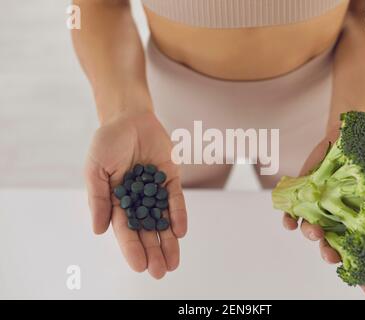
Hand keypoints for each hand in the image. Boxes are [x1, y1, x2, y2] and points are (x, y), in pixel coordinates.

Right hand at [84, 109, 186, 278]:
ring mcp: (155, 190)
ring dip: (168, 241)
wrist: (128, 118)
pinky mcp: (170, 178)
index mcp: (117, 201)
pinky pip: (175, 199)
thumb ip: (99, 199)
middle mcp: (137, 199)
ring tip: (173, 262)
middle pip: (146, 230)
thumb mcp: (95, 170)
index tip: (139, 265)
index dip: (132, 248)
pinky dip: (177, 214)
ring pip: (162, 220)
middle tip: (161, 271)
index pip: (125, 229)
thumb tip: (99, 231)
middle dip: (153, 251)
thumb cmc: (107, 143)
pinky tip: (180, 231)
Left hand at [283, 130, 364, 295]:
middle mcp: (339, 220)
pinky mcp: (304, 195)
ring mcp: (321, 208)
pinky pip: (292, 212)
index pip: (364, 254)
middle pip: (333, 246)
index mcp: (360, 224)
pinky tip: (292, 222)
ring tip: (315, 232)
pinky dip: (289, 220)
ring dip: (312, 236)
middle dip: (331, 255)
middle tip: (332, 257)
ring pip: (313, 231)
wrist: (352, 135)